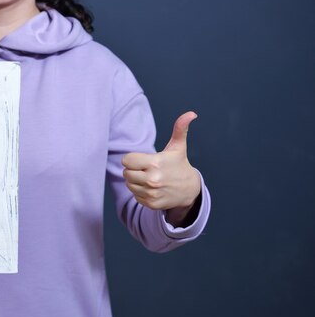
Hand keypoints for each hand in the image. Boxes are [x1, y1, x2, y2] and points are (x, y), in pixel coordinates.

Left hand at [122, 111, 201, 225]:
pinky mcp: (151, 203)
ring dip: (135, 180)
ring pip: (129, 184)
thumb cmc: (179, 165)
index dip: (133, 159)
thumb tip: (191, 113)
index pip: (127, 160)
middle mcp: (152, 180)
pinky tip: (151, 188)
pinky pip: (134, 195)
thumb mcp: (178, 147)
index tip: (143, 160)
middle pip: (126, 172)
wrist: (190, 190)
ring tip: (149, 177)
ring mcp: (151, 193)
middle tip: (146, 169)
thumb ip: (180, 128)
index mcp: (155, 163)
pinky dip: (140, 192)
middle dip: (133, 169)